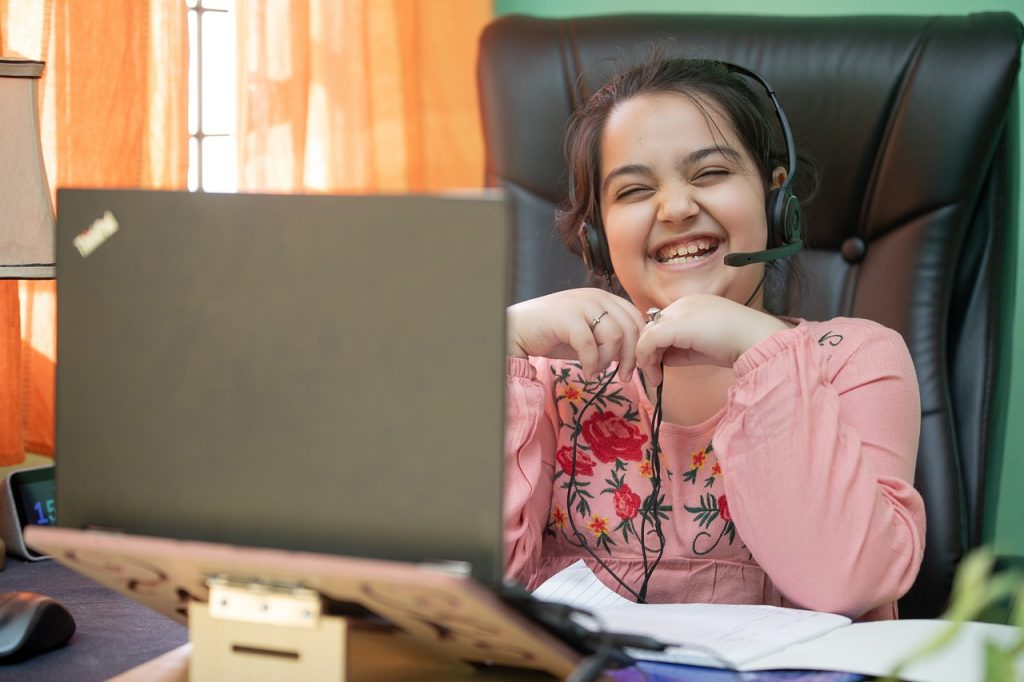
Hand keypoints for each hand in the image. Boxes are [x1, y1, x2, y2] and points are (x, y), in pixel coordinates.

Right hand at [507, 288, 646, 380]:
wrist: (519, 329)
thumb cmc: (554, 333)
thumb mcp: (589, 335)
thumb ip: (610, 340)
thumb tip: (633, 357)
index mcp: (605, 298)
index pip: (636, 319)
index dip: (642, 346)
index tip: (640, 369)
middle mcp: (596, 297)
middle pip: (630, 328)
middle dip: (632, 358)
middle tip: (624, 377)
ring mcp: (581, 305)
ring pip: (614, 337)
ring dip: (608, 360)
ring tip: (595, 370)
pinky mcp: (567, 317)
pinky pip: (590, 345)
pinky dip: (591, 364)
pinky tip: (586, 372)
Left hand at [635, 293, 789, 384]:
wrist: (757, 339)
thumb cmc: (738, 344)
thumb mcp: (704, 347)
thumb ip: (682, 351)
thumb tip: (662, 359)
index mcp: (693, 304)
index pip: (663, 324)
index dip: (657, 346)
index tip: (660, 367)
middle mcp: (683, 303)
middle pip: (653, 327)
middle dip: (649, 352)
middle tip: (653, 375)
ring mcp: (679, 311)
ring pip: (648, 333)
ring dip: (646, 357)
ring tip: (654, 378)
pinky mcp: (677, 324)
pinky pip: (649, 340)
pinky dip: (646, 358)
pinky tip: (656, 375)